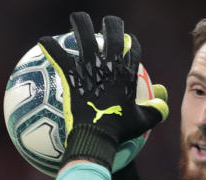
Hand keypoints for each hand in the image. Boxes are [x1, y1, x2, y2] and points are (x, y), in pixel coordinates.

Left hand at [38, 12, 167, 168]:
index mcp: (127, 73)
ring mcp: (90, 67)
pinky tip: (42, 40)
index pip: (133, 49)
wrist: (96, 136)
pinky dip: (50, 48)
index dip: (131, 43)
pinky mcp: (72, 75)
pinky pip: (59, 57)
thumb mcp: (142, 122)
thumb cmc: (119, 131)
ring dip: (81, 24)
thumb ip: (155, 110)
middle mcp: (110, 65)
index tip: (127, 42)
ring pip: (86, 37)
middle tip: (107, 23)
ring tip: (76, 17)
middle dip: (112, 25)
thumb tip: (163, 104)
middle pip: (114, 35)